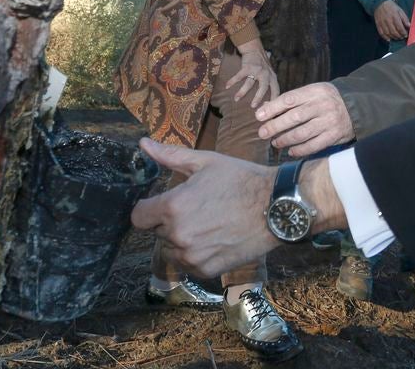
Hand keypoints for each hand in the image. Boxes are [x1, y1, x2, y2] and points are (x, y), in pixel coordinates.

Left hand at [131, 138, 279, 277]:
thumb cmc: (241, 180)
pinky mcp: (206, 270)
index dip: (149, 208)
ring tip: (206, 224)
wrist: (276, 207)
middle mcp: (178, 235)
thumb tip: (142, 144)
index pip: (138, 217)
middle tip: (196, 209)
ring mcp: (192, 256)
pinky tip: (215, 238)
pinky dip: (196, 254)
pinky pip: (188, 264)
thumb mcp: (205, 162)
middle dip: (169, 222)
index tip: (164, 204)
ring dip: (180, 240)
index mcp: (172, 207)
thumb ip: (170, 156)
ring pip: (170, 250)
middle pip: (156, 232)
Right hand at [225, 43, 279, 106]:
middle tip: (253, 106)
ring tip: (236, 99)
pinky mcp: (247, 67)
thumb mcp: (271, 74)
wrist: (255, 50)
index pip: (276, 91)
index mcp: (273, 78)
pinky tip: (227, 86)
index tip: (268, 110)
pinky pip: (239, 76)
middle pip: (263, 88)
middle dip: (258, 98)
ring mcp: (256, 70)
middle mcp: (266, 74)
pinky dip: (232, 81)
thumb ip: (270, 85)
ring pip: (249, 83)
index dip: (273, 100)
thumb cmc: (263, 65)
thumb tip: (269, 102)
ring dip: (242, 92)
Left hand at [255, 82, 353, 156]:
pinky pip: (314, 145)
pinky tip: (291, 151)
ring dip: (286, 139)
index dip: (272, 108)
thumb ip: (290, 100)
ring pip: (303, 133)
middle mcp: (322, 106)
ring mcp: (329, 121)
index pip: (289, 99)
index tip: (259, 116)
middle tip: (262, 133)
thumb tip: (264, 107)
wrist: (355, 107)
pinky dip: (300, 150)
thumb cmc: (326, 99)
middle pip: (295, 117)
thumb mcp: (312, 92)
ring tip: (275, 142)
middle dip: (275, 126)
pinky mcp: (334, 136)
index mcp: (315, 91)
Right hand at [373, 0, 410, 41]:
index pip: (400, 28)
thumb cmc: (391, 7)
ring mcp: (382, 23)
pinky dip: (385, 37)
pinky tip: (389, 39)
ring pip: (388, 33)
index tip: (406, 35)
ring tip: (397, 38)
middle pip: (394, 32)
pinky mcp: (378, 24)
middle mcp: (388, 20)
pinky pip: (381, 33)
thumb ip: (405, 18)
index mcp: (395, 16)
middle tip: (402, 37)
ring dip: (393, 37)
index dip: (404, 33)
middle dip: (399, 36)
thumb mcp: (400, 10)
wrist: (380, 3)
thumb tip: (409, 26)